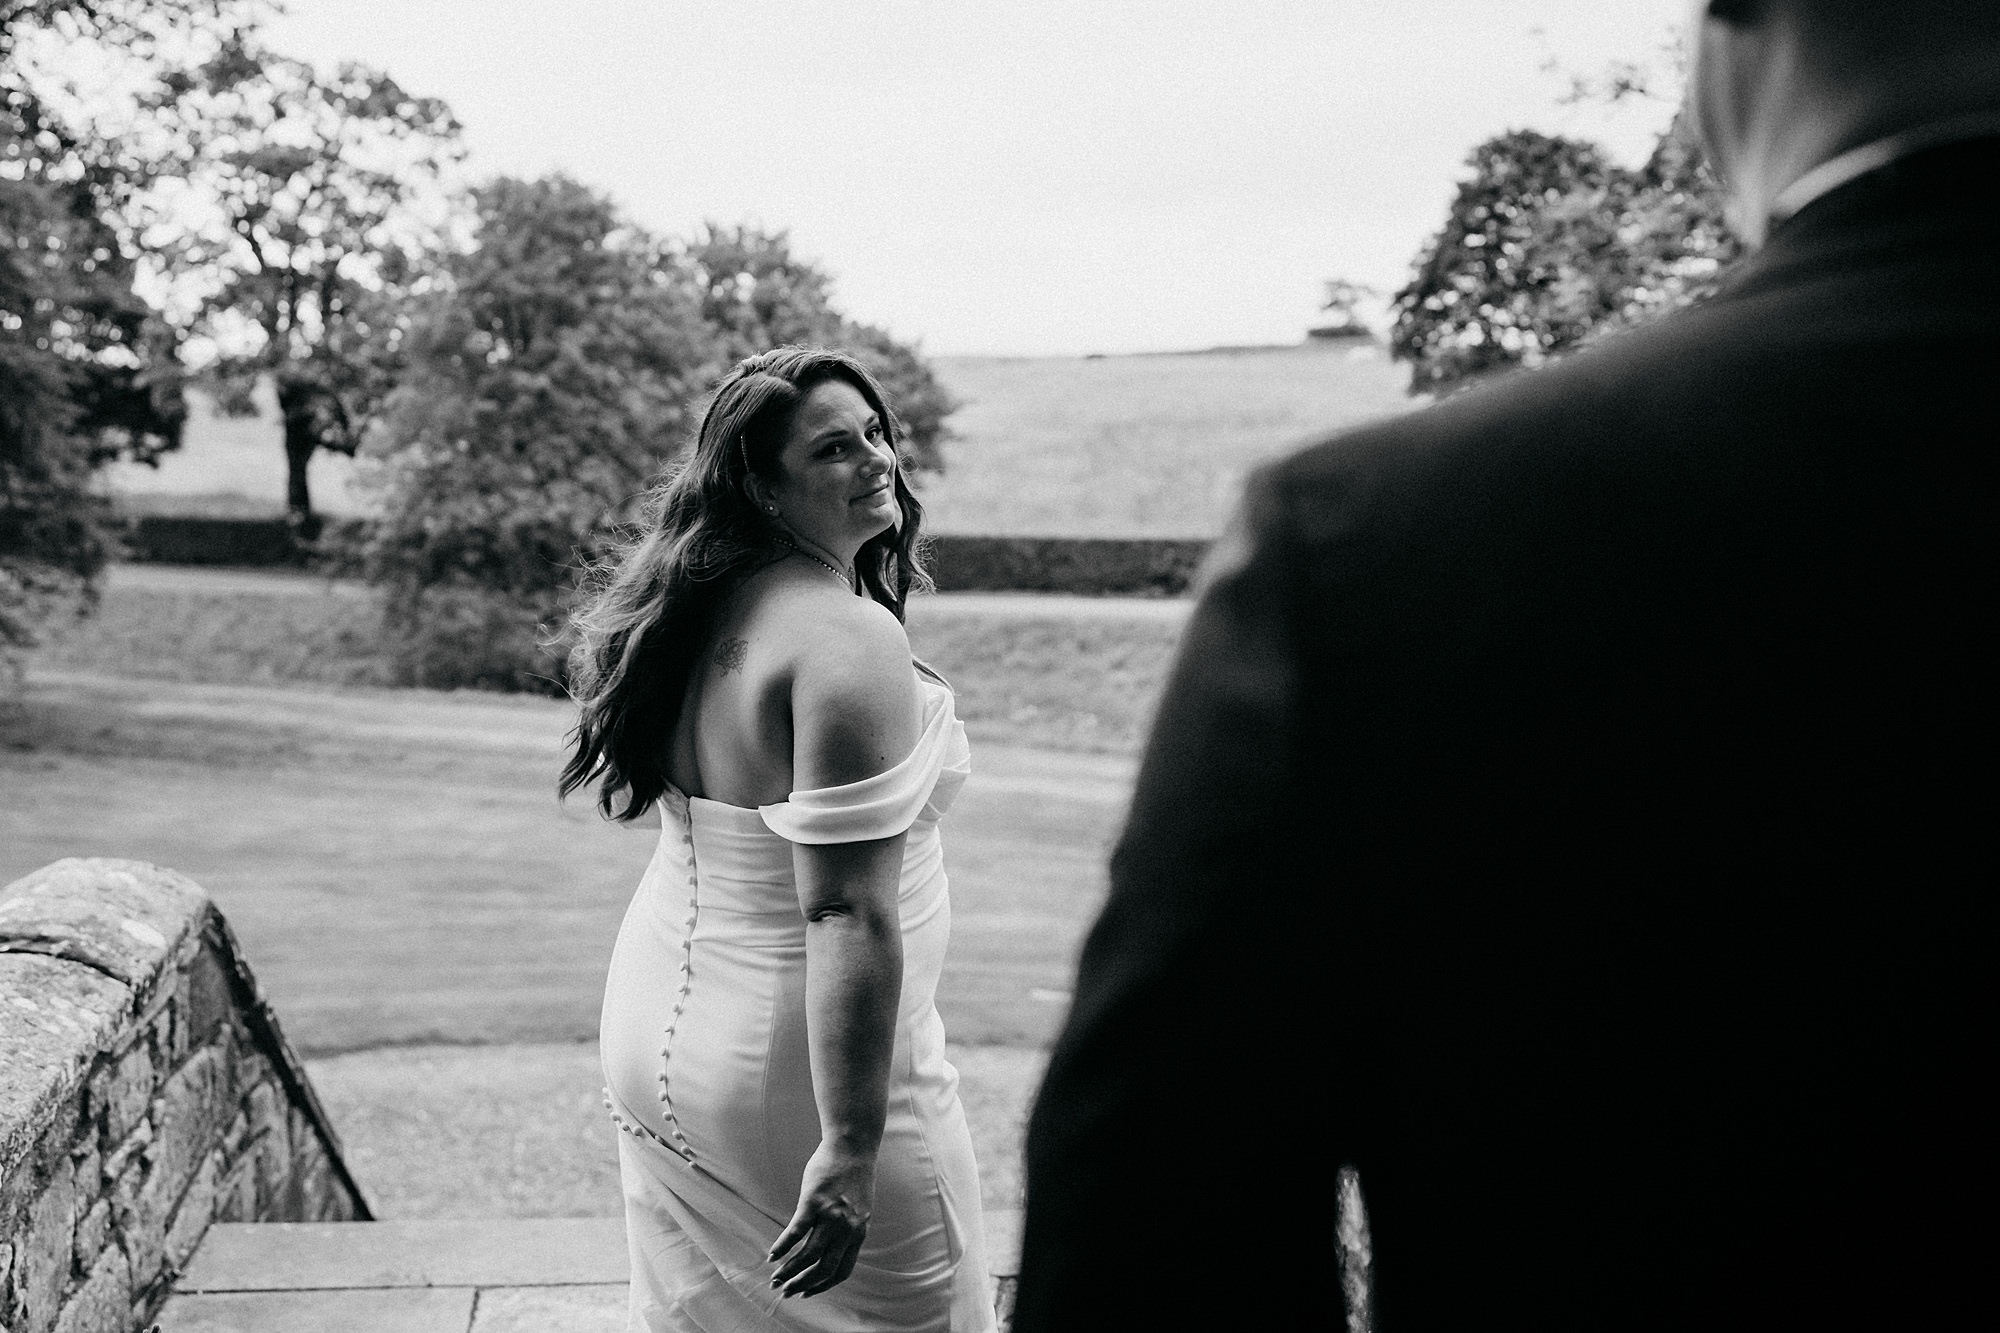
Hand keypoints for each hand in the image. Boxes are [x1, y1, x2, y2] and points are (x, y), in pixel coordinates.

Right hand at [768, 1140, 876, 1298]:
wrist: (854, 1144)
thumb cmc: (854, 1173)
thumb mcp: (860, 1207)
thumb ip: (849, 1227)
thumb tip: (835, 1242)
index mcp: (858, 1232)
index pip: (842, 1271)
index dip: (823, 1286)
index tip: (808, 1292)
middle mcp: (846, 1229)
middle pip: (823, 1269)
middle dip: (802, 1284)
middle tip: (785, 1291)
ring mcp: (830, 1216)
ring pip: (808, 1255)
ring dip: (790, 1271)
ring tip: (775, 1279)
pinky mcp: (814, 1202)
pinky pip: (796, 1232)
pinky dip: (782, 1247)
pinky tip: (771, 1256)